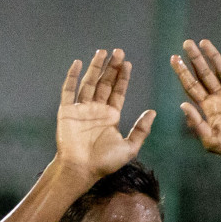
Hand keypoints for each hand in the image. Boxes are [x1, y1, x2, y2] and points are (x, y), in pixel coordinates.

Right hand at [56, 49, 155, 181]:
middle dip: (112, 68)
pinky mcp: (67, 111)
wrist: (81, 170)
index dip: (123, 77)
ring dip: (95, 67)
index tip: (128, 63)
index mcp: (111, 116)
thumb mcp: (129, 147)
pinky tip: (78, 64)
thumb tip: (153, 111)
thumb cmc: (105, 162)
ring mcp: (81, 109)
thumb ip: (141, 130)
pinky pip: (68, 90)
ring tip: (102, 52)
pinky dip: (72, 77)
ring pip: (89, 83)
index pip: (118, 92)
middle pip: (105, 83)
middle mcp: (96, 109)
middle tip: (118, 52)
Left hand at [171, 39, 220, 168]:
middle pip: (205, 74)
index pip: (192, 86)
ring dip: (214, 56)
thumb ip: (197, 124)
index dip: (182, 72)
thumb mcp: (212, 141)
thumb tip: (183, 105)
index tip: (174, 57)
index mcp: (210, 108)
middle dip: (195, 59)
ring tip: (204, 42)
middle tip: (187, 43)